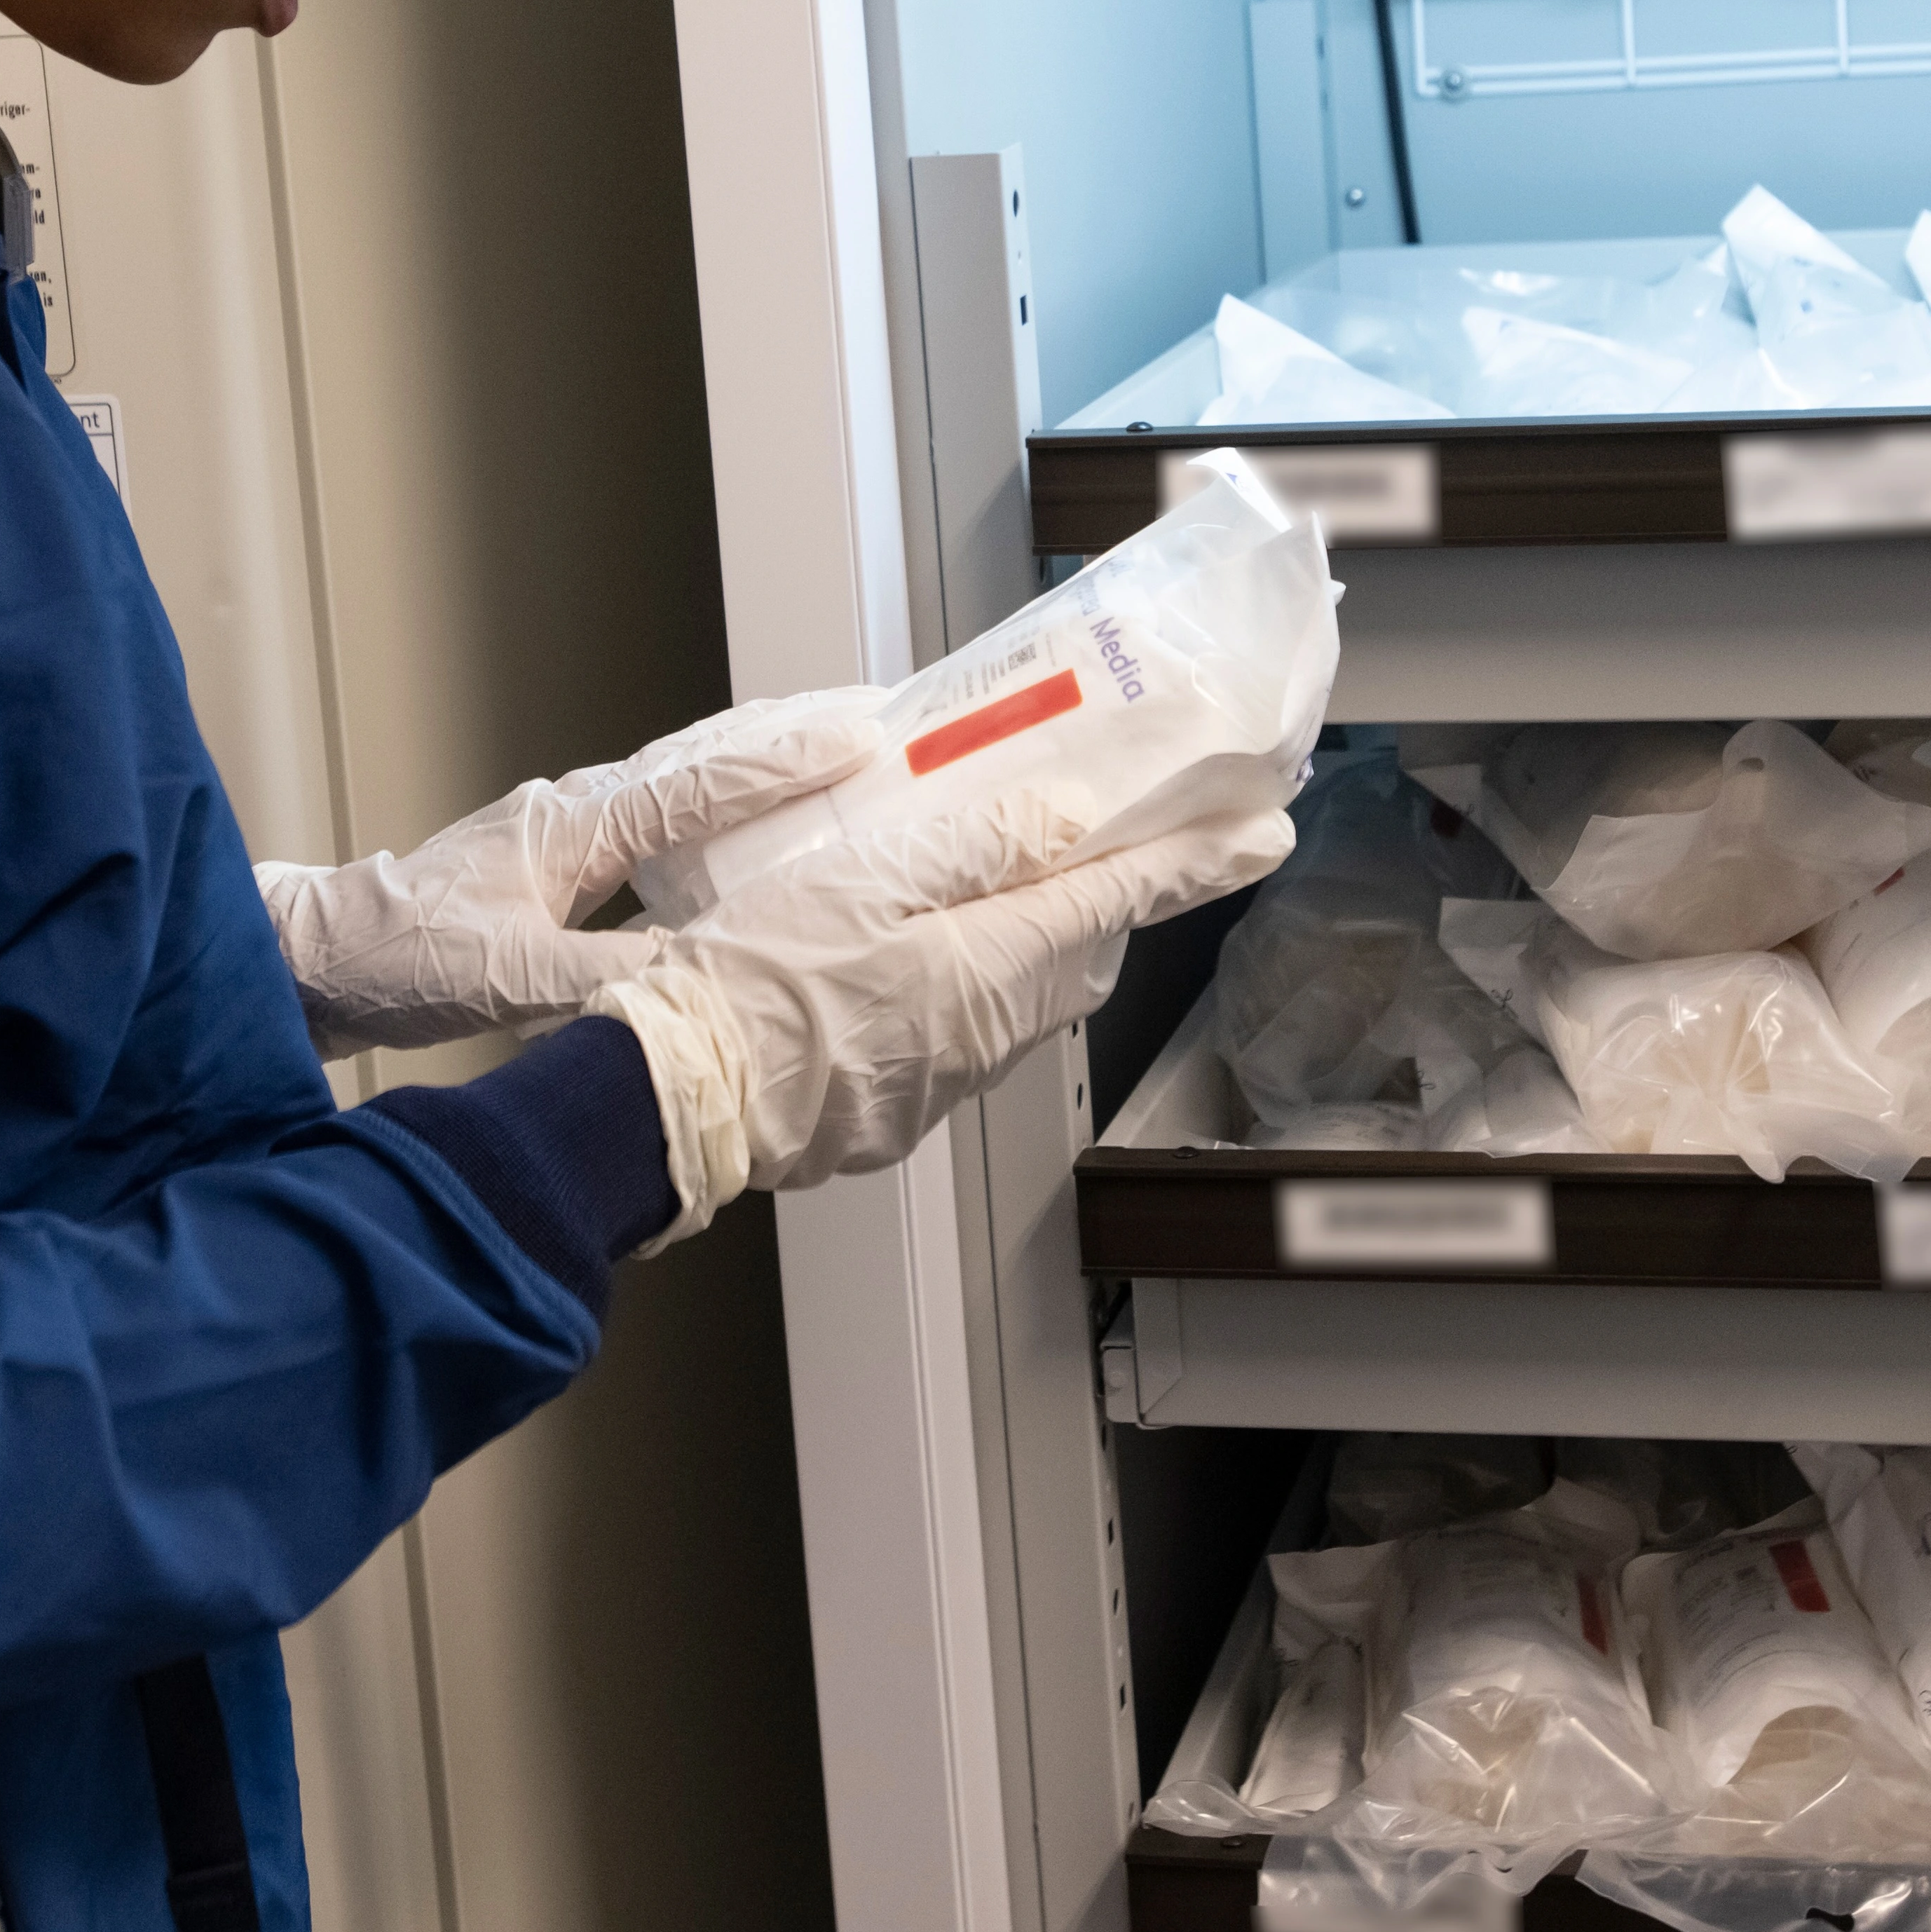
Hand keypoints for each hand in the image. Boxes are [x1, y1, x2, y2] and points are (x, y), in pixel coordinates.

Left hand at [261, 688, 888, 1055]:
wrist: (318, 957)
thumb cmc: (396, 956)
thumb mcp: (506, 976)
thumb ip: (604, 980)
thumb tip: (701, 982)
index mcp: (576, 826)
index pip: (701, 785)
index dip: (784, 765)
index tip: (859, 738)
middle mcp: (577, 812)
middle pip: (703, 759)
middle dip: (787, 738)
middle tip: (872, 716)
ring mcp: (566, 833)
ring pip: (682, 783)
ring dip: (755, 769)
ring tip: (829, 757)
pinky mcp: (557, 864)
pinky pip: (658, 822)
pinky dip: (712, 812)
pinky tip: (737, 840)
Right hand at [594, 788, 1298, 1239]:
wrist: (671, 1103)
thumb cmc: (751, 984)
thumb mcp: (860, 880)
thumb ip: (972, 849)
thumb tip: (1067, 821)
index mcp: (986, 967)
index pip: (1119, 899)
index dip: (1194, 860)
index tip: (1259, 832)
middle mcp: (983, 1035)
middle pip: (1080, 956)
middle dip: (1113, 900)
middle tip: (1127, 845)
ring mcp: (939, 1082)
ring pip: (1023, 1001)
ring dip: (1039, 946)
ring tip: (1012, 890)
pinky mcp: (892, 1110)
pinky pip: (962, 1039)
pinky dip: (969, 989)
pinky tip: (920, 963)